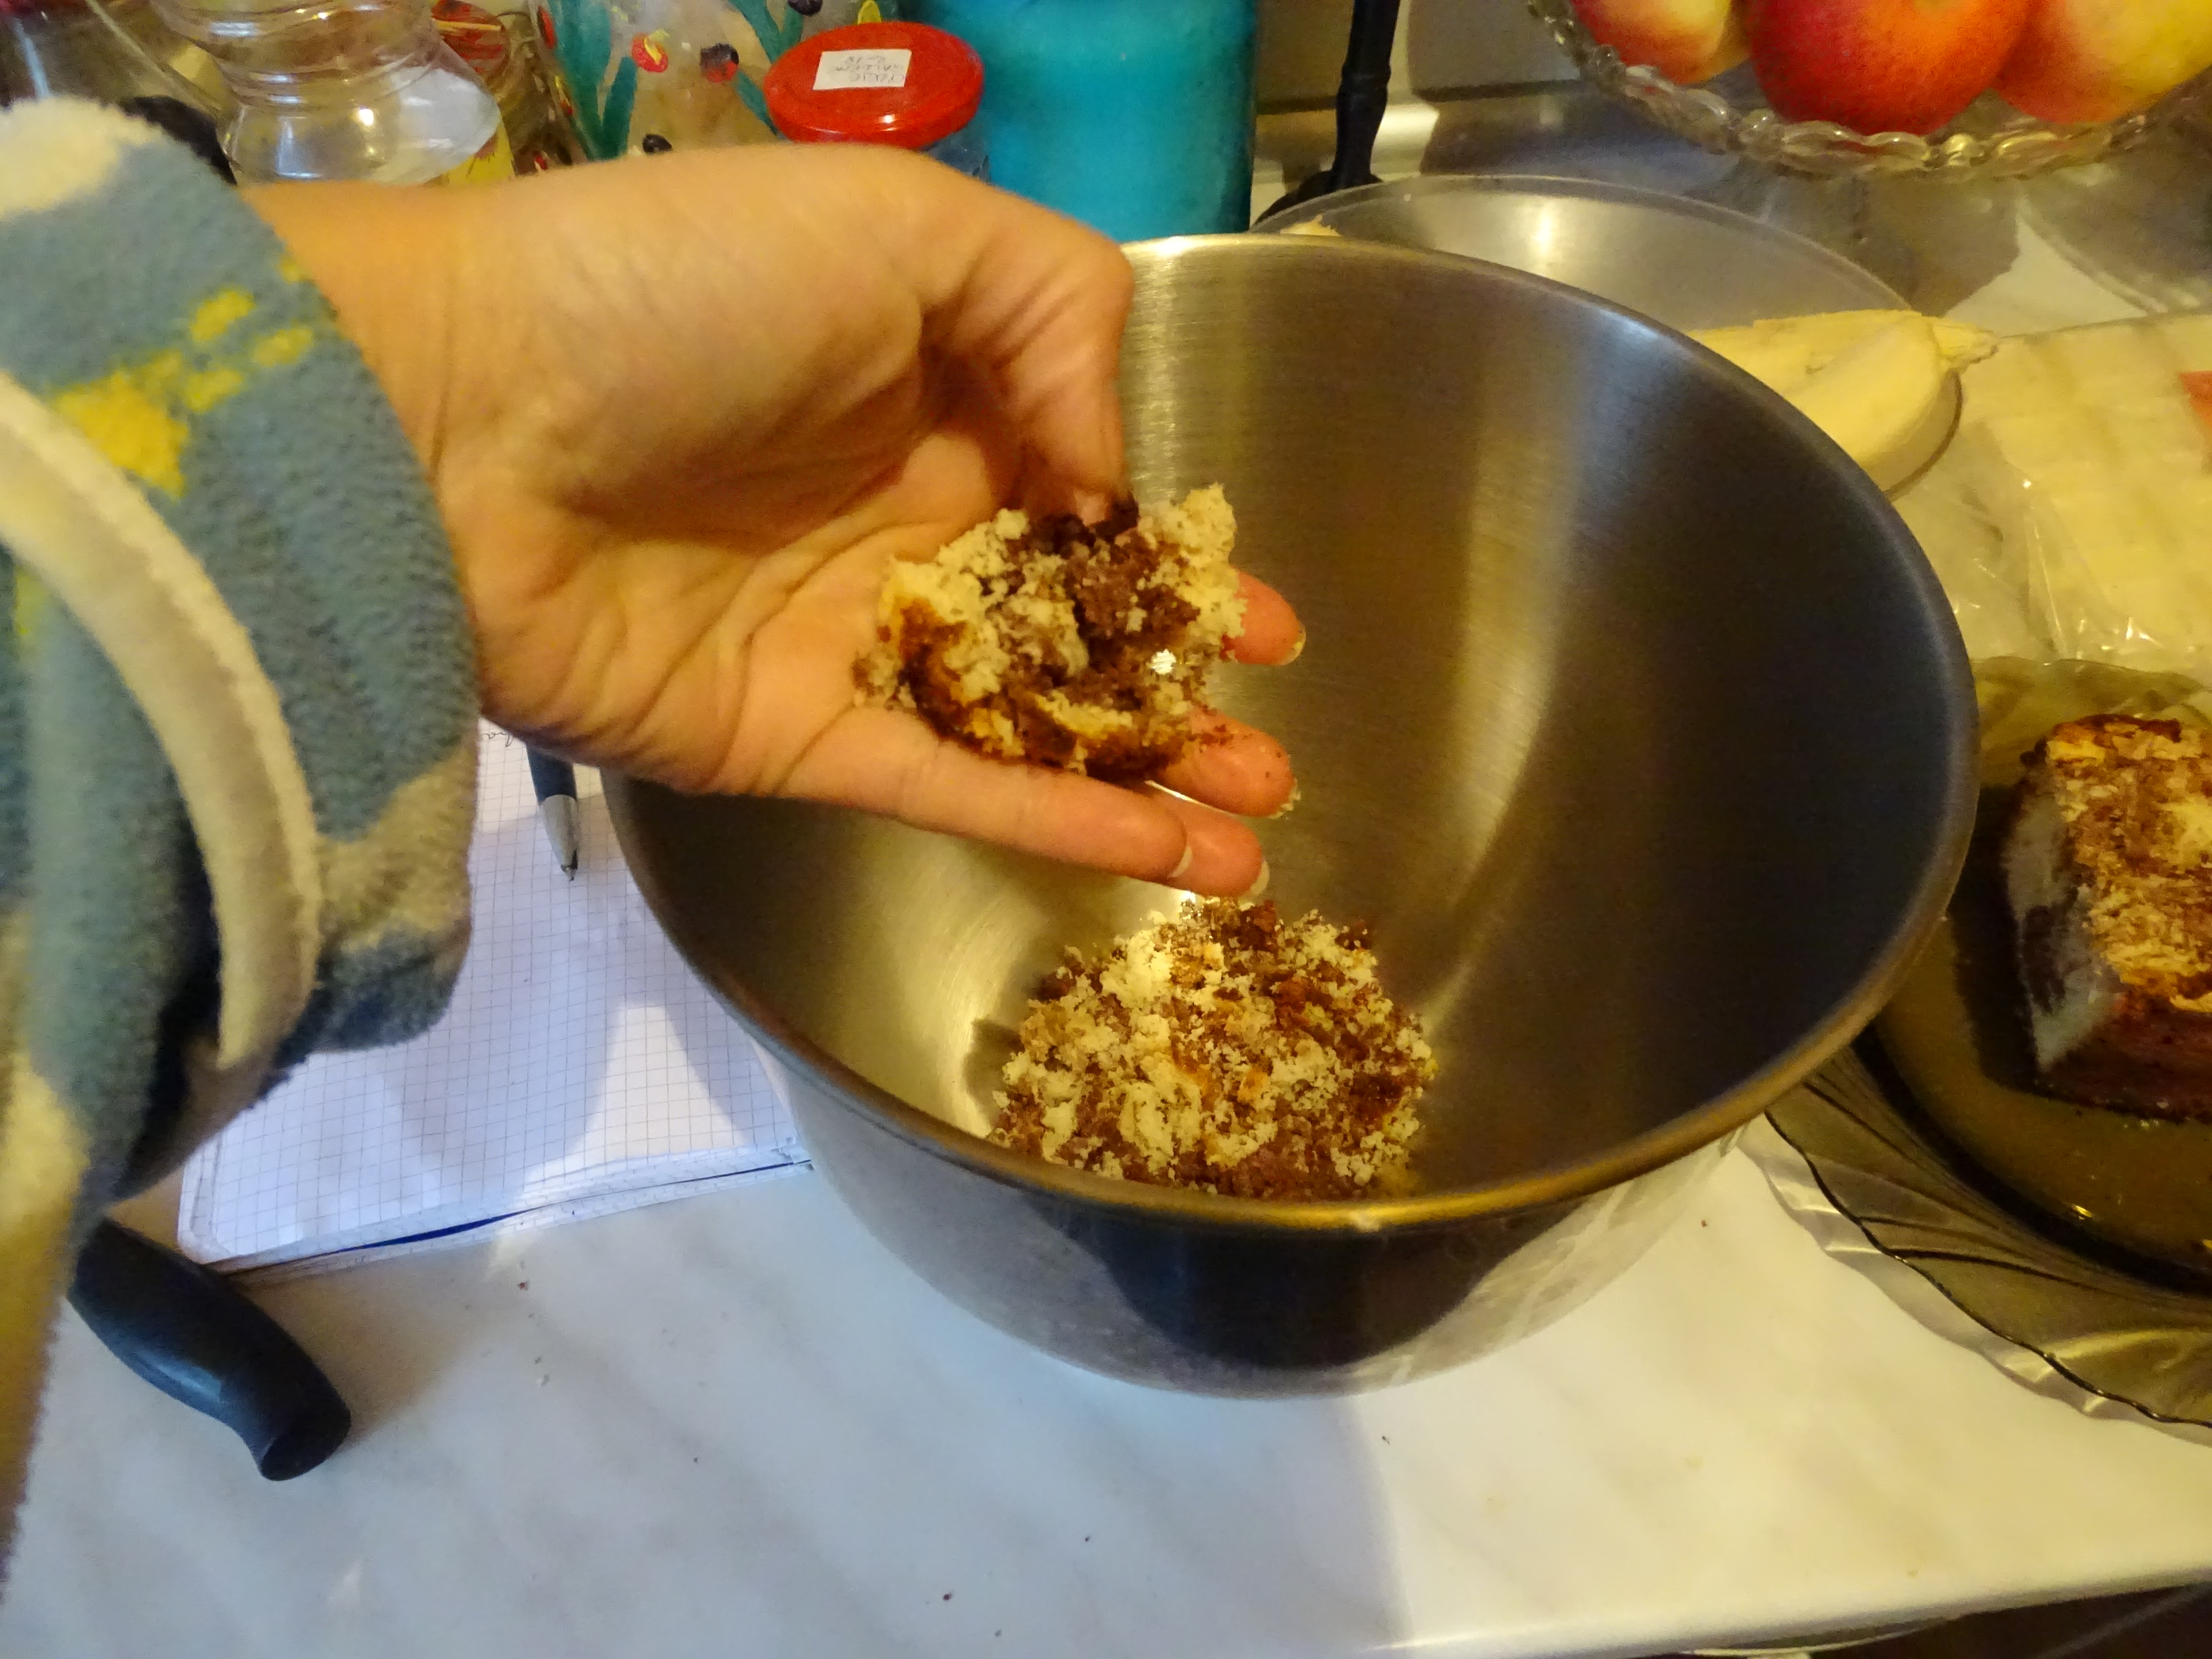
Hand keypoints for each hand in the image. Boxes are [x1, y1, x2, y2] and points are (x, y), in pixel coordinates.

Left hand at [248, 146, 1297, 894]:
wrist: (453, 419)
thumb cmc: (676, 290)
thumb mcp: (897, 221)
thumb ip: (1052, 315)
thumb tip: (1107, 478)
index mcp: (930, 395)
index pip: (1082, 492)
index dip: (1176, 553)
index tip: (1264, 604)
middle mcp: (898, 524)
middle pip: (1070, 622)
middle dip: (1182, 678)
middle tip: (1278, 727)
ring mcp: (849, 640)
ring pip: (1030, 723)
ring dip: (1150, 772)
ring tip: (1262, 818)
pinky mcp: (797, 739)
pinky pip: (954, 788)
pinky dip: (1064, 823)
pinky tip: (1174, 853)